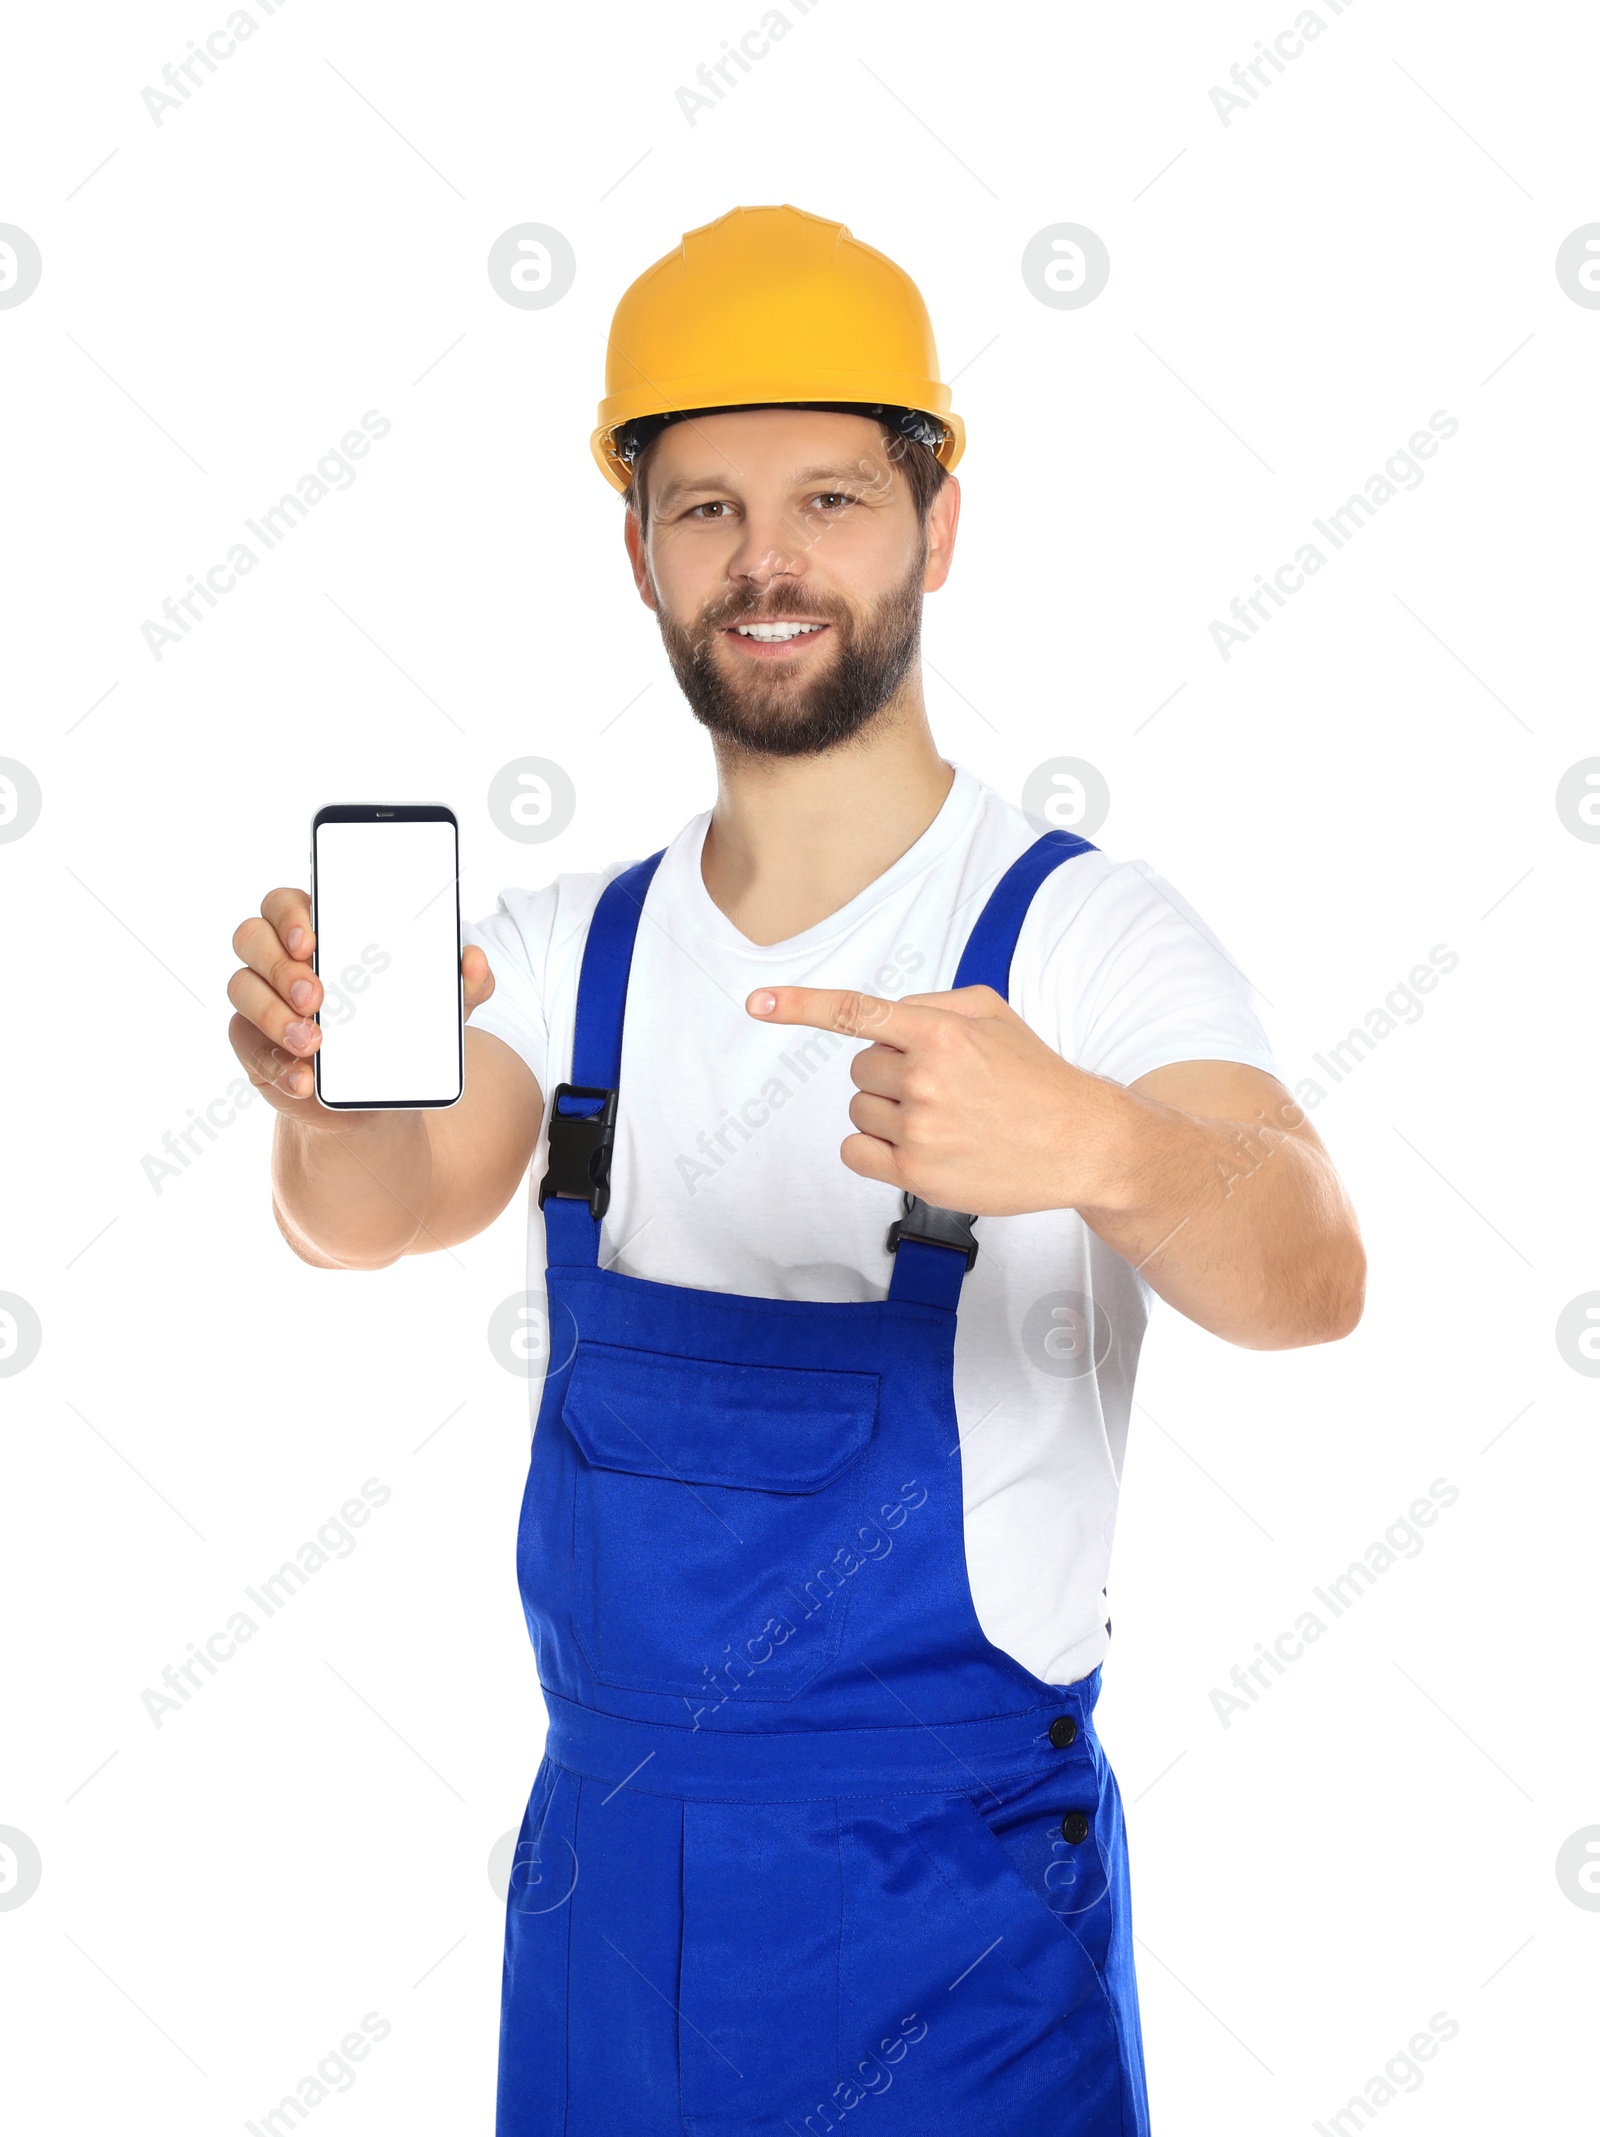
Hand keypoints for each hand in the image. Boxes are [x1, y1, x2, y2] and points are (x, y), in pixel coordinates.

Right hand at [227, 887, 494, 1129]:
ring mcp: (260, 1001)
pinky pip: (247, 1047)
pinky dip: (276, 1064)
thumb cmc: (398, 1028)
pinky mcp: (253, 1046)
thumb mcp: (438, 1008)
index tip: (312, 940)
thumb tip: (473, 959)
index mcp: (318, 932)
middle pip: (252, 937)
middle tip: (317, 995)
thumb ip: (463, 983)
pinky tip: (304, 1079)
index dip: (290, 914)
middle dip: (280, 964)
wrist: (376, 1093)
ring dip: (272, 1013)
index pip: (285, 903)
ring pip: (241, 987)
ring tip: (315, 1042)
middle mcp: (278, 959)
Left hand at [746, 984, 1126, 1216]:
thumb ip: (931, 1004)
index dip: (800, 1005)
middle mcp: (925, 1079)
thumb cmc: (1037, 1076)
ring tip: (945, 1119)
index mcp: (940, 1032)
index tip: (757, 1003)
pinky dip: (874, 1148)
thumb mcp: (993, 1014)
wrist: (1083, 1142)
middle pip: (858, 1069)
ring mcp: (920, 1130)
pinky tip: (918, 1146)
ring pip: (859, 1110)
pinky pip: (856, 1152)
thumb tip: (879, 1020)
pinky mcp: (917, 1174)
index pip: (856, 1013)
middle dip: (888, 1074)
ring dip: (887, 1112)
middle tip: (939, 1087)